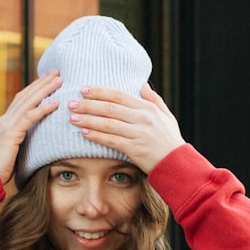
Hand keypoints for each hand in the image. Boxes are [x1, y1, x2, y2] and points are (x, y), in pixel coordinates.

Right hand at [0, 70, 61, 182]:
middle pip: (26, 95)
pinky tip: (56, 102)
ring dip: (45, 89)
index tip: (47, 80)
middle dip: (42, 82)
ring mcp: (7, 125)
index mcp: (5, 123)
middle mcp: (5, 119)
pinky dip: (43, 108)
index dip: (34, 89)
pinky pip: (30, 117)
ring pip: (29, 101)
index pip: (22, 100)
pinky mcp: (11, 133)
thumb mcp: (12, 152)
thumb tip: (33, 143)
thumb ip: (20, 143)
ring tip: (59, 79)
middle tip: (56, 71)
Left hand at [68, 83, 184, 173]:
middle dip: (89, 104)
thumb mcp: (167, 117)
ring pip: (108, 124)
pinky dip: (97, 136)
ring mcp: (139, 134)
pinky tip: (85, 133)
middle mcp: (143, 118)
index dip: (100, 92)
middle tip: (71, 103)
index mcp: (148, 108)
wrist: (178, 164)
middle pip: (110, 108)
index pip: (119, 96)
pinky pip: (112, 141)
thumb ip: (154, 100)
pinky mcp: (135, 149)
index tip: (84, 89)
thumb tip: (142, 84)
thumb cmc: (171, 141)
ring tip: (73, 118)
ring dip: (89, 120)